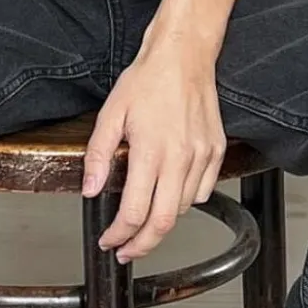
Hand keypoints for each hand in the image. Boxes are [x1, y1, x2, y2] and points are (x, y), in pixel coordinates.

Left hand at [82, 33, 226, 263]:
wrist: (184, 56)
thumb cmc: (147, 80)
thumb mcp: (110, 115)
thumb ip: (98, 157)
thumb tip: (90, 191)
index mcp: (151, 152)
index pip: (135, 213)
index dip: (120, 235)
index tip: (110, 241)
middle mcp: (181, 158)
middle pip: (163, 223)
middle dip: (143, 245)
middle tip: (127, 250)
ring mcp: (202, 156)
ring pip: (183, 209)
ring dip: (162, 223)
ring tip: (144, 224)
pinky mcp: (216, 151)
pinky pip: (203, 191)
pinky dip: (185, 201)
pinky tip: (170, 196)